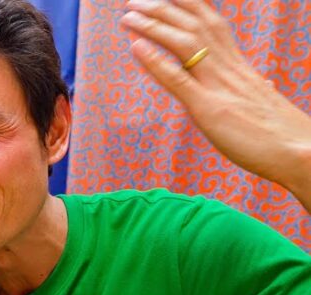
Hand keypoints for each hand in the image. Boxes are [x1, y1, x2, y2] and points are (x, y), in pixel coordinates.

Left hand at [120, 0, 310, 208]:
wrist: (299, 152)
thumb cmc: (282, 133)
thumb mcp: (266, 103)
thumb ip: (257, 90)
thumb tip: (264, 84)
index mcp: (239, 66)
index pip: (212, 23)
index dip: (188, 6)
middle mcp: (228, 69)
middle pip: (195, 25)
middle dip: (163, 8)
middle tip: (133, 1)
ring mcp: (218, 87)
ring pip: (185, 43)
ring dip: (153, 26)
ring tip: (127, 16)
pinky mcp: (209, 110)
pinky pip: (179, 80)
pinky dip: (156, 61)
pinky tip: (135, 47)